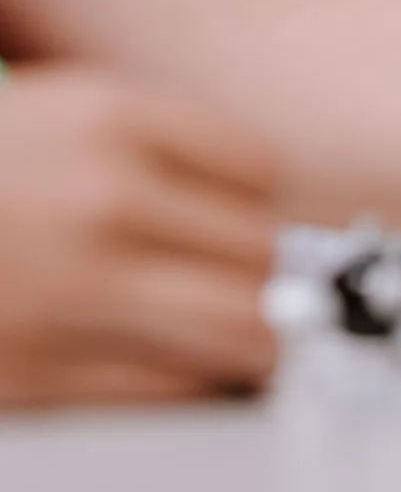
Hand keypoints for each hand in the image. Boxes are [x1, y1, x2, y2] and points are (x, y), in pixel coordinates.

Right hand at [0, 67, 281, 407]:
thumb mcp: (66, 110)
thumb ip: (164, 143)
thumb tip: (262, 201)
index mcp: (110, 124)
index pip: (258, 173)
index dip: (263, 202)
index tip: (253, 219)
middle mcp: (99, 203)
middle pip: (257, 253)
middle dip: (270, 273)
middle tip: (265, 284)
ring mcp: (67, 291)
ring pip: (233, 328)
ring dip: (254, 335)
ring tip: (249, 334)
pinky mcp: (34, 371)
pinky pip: (165, 385)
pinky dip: (193, 379)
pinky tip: (180, 362)